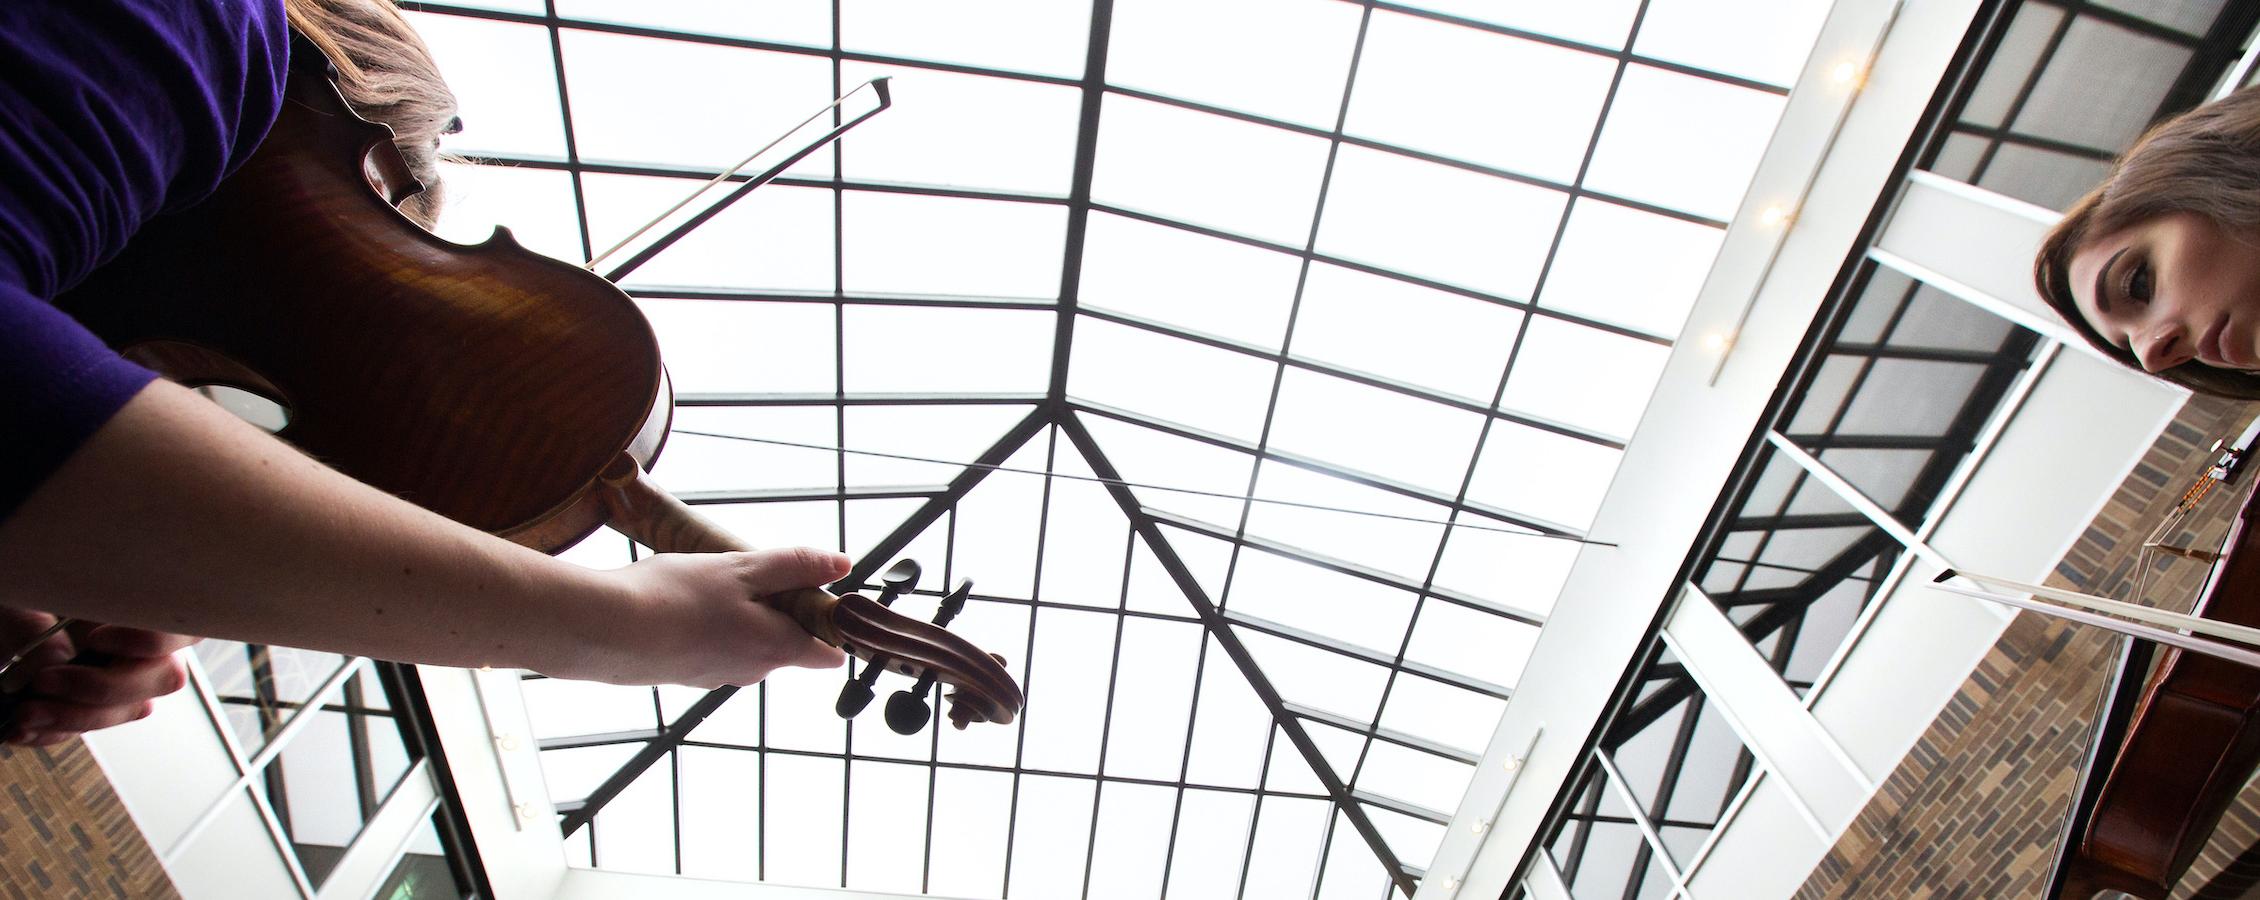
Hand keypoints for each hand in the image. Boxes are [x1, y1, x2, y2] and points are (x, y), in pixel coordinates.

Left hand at [0, 608, 197, 746]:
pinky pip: (90, 728)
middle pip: (165, 676)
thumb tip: (55, 661)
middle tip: (46, 681)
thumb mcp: (14, 597)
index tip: (96, 639)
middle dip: (104, 689)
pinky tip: (23, 728)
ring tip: (24, 713)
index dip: (153, 640)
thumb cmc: (13, 590)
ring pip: (131, 709)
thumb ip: (31, 623)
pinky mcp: (88, 703)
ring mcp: (117, 675)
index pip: (178, 623)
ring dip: (76, 718)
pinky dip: (55, 732)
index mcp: (131, 601)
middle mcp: (136, 639)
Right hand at [564, 547, 850, 686]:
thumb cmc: (676, 597)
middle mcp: (750, 672)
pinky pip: (710, 647)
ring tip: (709, 581)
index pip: (827, 653)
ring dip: (738, 614)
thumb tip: (842, 565)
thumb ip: (794, 567)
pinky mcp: (681, 674)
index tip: (818, 592)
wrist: (602, 631)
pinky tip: (679, 600)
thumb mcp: (742, 569)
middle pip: (785, 643)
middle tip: (750, 571)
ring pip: (744, 644)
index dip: (831, 625)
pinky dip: (705, 625)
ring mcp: (713, 676)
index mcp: (776, 648)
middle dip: (778, 609)